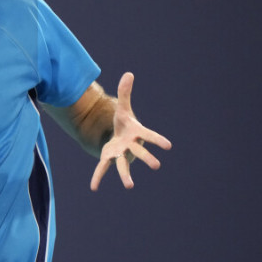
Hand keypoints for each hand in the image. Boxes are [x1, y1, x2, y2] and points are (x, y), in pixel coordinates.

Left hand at [90, 72, 171, 190]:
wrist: (118, 137)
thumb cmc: (123, 123)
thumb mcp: (123, 108)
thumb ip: (125, 93)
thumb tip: (128, 73)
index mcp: (136, 134)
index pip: (149, 136)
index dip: (158, 140)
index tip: (168, 146)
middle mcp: (130, 146)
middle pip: (140, 152)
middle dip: (147, 158)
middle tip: (157, 165)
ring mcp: (120, 154)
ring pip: (124, 165)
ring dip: (126, 175)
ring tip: (130, 186)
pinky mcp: (108, 158)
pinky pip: (102, 168)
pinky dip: (97, 177)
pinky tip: (93, 188)